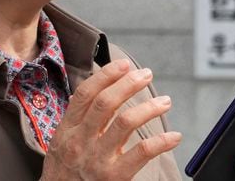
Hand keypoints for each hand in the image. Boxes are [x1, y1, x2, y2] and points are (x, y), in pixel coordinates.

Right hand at [40, 58, 181, 179]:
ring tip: (165, 102)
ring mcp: (97, 160)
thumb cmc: (64, 175)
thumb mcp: (60, 145)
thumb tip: (92, 93)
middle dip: (129, 83)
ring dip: (150, 107)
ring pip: (126, 122)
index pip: (86, 94)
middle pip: (106, 102)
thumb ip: (76, 121)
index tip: (123, 64)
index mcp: (66, 130)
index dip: (106, 75)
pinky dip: (162, 141)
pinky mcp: (114, 177)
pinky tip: (174, 136)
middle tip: (146, 74)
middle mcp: (80, 142)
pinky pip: (142, 153)